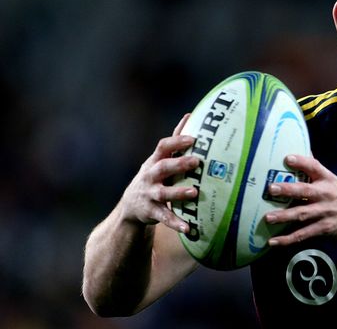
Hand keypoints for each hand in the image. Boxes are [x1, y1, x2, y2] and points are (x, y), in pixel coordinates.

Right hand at [118, 114, 199, 232]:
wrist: (131, 206)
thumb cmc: (154, 177)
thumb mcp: (159, 159)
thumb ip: (175, 142)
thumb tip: (189, 116)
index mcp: (155, 162)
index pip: (163, 147)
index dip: (177, 141)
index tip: (193, 138)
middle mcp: (150, 177)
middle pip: (163, 168)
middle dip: (179, 164)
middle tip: (197, 161)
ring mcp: (149, 195)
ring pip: (163, 194)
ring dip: (178, 192)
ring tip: (194, 192)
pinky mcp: (151, 212)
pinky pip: (164, 218)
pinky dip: (176, 223)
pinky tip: (189, 228)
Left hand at [264, 155, 336, 244]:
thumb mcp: (333, 180)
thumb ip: (316, 169)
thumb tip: (301, 151)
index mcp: (327, 180)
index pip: (314, 167)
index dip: (301, 161)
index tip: (287, 158)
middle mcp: (325, 195)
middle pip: (305, 191)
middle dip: (288, 190)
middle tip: (271, 189)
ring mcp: (324, 213)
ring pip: (301, 214)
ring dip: (284, 216)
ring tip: (268, 218)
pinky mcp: (323, 229)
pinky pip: (303, 234)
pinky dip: (288, 239)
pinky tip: (273, 241)